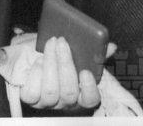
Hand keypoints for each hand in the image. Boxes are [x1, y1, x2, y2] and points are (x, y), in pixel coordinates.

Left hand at [0, 32, 114, 109]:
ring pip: (51, 90)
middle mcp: (66, 102)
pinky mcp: (32, 99)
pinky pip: (32, 92)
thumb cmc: (62, 62)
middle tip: (61, 41)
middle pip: (69, 92)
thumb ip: (96, 54)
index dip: (89, 88)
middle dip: (65, 64)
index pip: (90, 100)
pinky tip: (38, 61)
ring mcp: (48, 102)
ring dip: (50, 62)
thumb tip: (110, 46)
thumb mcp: (80, 57)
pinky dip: (36, 73)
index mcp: (82, 94)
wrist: (37, 64)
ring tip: (50, 44)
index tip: (85, 71)